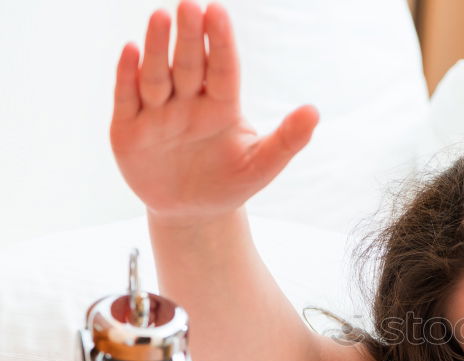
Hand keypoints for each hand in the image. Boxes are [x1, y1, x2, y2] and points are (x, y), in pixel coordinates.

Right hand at [110, 2, 318, 224]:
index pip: (223, 69)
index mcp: (222, 105)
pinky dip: (127, 75)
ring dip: (157, 47)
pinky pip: (127, 97)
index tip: (218, 11)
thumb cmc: (230, 182)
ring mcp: (157, 113)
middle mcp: (188, 101)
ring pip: (157, 75)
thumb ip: (288, 139)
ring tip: (160, 16)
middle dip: (190, 37)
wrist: (193, 213)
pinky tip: (131, 49)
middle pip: (189, 65)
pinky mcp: (128, 129)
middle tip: (189, 5)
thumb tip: (314, 111)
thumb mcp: (262, 165)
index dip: (220, 42)